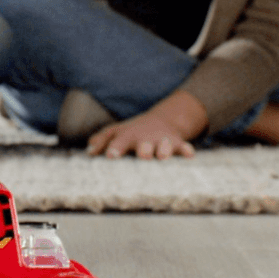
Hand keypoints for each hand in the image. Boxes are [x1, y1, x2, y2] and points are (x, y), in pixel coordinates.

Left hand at [86, 90, 207, 159]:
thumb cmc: (133, 132)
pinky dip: (186, 149)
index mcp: (128, 136)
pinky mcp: (176, 143)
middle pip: (144, 144)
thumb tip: (89, 152)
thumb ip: (102, 140)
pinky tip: (189, 154)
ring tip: (163, 155)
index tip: (111, 156)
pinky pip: (182, 146)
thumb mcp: (116, 132)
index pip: (120, 141)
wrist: (160, 121)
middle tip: (143, 154)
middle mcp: (144, 138)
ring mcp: (161, 140)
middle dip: (144, 149)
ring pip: (163, 145)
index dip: (115, 148)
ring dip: (163, 149)